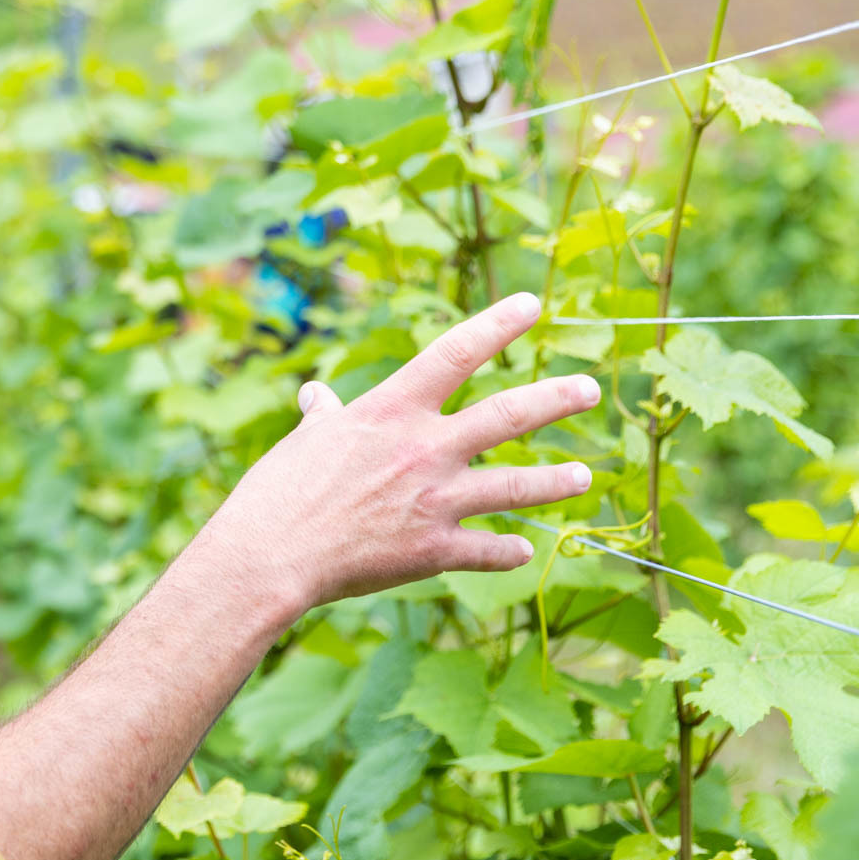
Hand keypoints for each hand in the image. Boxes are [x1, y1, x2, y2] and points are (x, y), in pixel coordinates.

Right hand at [204, 291, 598, 609]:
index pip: (454, 353)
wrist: (270, 555)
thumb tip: (316, 396)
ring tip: (584, 476)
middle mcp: (423, 448)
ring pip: (514, 485)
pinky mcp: (434, 550)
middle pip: (506, 415)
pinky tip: (519, 551)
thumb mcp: (301, 441)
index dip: (497, 325)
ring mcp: (434, 500)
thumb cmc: (275, 493)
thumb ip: (323, 416)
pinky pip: (487, 550)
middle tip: (589, 387)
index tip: (532, 304)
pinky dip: (505, 552)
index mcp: (388, 410)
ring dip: (554, 481)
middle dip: (555, 398)